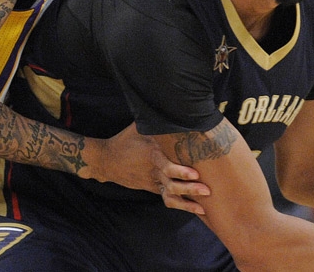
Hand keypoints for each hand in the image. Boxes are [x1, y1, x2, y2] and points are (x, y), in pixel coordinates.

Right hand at [89, 123, 209, 213]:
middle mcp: (154, 171)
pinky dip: (182, 205)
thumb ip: (155, 120)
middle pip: (172, 184)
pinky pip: (168, 199)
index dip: (180, 171)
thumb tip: (173, 104)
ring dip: (187, 203)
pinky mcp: (153, 189)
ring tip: (204, 207)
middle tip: (207, 190)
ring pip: (170, 195)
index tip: (195, 174)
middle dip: (189, 189)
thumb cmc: (125, 140)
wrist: (106, 161)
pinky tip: (198, 209)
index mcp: (152, 155)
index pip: (167, 166)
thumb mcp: (138, 126)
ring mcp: (153, 182)